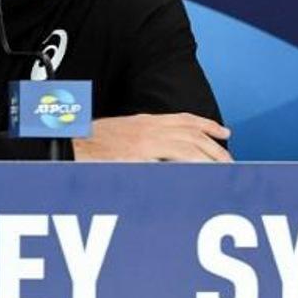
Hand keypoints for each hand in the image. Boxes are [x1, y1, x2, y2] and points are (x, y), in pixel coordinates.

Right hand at [72, 113, 231, 161]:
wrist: (67, 144)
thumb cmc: (90, 143)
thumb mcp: (121, 133)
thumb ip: (144, 138)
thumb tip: (164, 152)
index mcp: (145, 121)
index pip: (184, 119)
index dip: (207, 125)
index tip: (225, 133)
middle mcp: (147, 129)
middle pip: (191, 135)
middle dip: (215, 148)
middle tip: (230, 162)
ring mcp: (142, 143)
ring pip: (186, 148)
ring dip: (208, 160)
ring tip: (222, 172)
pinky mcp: (135, 158)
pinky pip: (166, 163)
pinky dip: (185, 169)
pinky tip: (198, 177)